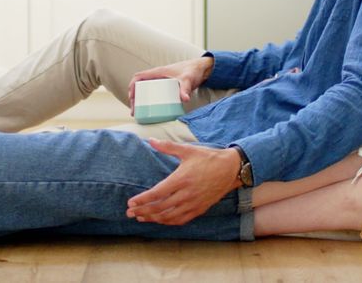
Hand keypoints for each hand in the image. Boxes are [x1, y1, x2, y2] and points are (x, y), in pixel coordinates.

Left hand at [126, 140, 241, 225]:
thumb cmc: (208, 158)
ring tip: (141, 217)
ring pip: (169, 216)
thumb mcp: (187, 150)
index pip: (157, 193)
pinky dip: (168, 222)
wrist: (231, 169)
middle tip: (129, 213)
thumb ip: (167, 147)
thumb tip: (151, 140)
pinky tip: (160, 220)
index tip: (130, 202)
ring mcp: (194, 203)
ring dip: (153, 218)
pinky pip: (181, 220)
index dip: (142, 199)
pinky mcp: (200, 209)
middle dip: (143, 211)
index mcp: (181, 179)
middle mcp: (186, 194)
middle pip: (160, 207)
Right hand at [128, 56, 213, 112]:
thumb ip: (185, 88)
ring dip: (140, 101)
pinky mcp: (166, 87)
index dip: (132, 86)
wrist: (202, 69)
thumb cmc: (193, 70)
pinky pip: (153, 93)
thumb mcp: (188, 79)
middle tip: (134, 111)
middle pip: (140, 86)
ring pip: (145, 91)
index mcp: (158, 72)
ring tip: (138, 113)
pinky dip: (148, 101)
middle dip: (134, 98)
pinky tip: (150, 111)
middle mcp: (157, 76)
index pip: (139, 76)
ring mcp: (161, 82)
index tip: (131, 97)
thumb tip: (184, 99)